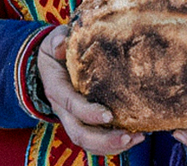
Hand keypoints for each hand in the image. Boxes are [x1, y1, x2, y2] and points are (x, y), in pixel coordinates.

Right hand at [36, 26, 143, 154]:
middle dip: (103, 139)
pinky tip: (136, 137)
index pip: (71, 105)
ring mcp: (72, 119)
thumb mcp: (53, 42)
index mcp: (57, 89)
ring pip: (88, 142)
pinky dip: (114, 144)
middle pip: (79, 133)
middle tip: (128, 135)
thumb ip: (57, 40)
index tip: (109, 115)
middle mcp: (63, 109)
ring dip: (111, 146)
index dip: (88, 113)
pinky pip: (96, 142)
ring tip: (136, 138)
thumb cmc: (57, 51)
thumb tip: (62, 41)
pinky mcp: (84, 123)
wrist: (50, 63)